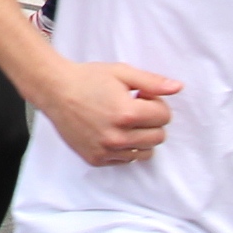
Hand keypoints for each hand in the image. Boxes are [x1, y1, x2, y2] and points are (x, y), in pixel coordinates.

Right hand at [38, 58, 180, 167]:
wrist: (55, 91)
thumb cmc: (88, 79)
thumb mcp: (122, 73)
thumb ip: (152, 82)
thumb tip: (177, 88)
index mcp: (127, 113)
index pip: (165, 117)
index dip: (156, 104)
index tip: (141, 97)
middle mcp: (117, 136)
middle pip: (158, 137)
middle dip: (152, 122)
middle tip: (133, 109)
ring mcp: (106, 150)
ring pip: (145, 153)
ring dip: (141, 138)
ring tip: (124, 122)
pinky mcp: (96, 159)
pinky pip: (125, 160)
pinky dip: (124, 148)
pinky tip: (112, 131)